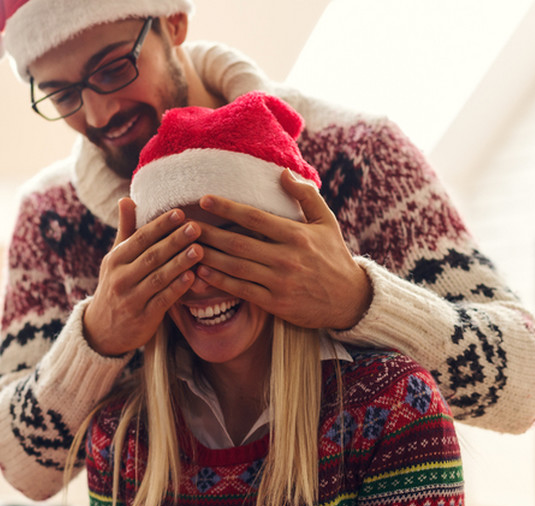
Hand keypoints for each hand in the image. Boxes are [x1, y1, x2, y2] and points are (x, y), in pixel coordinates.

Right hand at [82, 198, 201, 355]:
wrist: (101, 330)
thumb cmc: (115, 286)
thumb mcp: (115, 259)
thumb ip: (125, 230)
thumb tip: (126, 199)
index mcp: (115, 260)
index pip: (140, 238)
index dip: (160, 225)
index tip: (180, 212)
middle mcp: (120, 278)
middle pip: (151, 256)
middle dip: (174, 241)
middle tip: (196, 227)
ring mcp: (131, 299)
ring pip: (158, 278)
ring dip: (179, 263)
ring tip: (200, 250)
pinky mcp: (142, 318)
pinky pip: (162, 301)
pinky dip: (177, 289)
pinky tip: (192, 277)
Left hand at [192, 170, 370, 330]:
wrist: (350, 300)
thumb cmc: (333, 256)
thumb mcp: (326, 221)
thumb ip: (305, 195)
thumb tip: (282, 173)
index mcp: (297, 235)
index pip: (255, 217)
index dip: (227, 208)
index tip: (204, 199)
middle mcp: (286, 258)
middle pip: (238, 243)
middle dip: (208, 233)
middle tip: (184, 224)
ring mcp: (279, 282)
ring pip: (235, 268)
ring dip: (208, 257)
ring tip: (185, 246)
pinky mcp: (275, 303)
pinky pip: (241, 291)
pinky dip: (219, 282)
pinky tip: (200, 273)